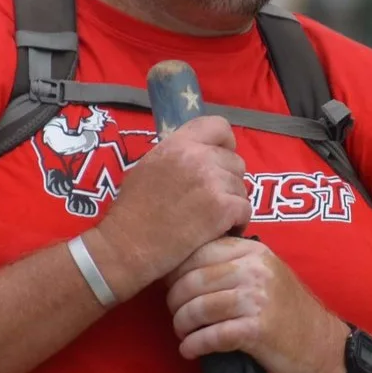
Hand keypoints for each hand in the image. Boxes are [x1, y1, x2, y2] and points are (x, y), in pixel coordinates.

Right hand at [89, 115, 248, 298]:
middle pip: (236, 161)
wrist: (127, 246)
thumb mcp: (148, 168)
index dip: (225, 144)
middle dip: (228, 182)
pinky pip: (245, 210)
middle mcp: (197, 156)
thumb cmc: (131, 212)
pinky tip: (221, 232)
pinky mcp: (222, 208)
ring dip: (232, 204)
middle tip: (211, 201)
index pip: (218, 126)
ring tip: (212, 220)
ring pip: (242, 188)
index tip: (220, 161)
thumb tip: (199, 154)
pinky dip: (237, 223)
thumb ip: (177, 156)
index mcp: (178, 144)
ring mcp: (212, 181)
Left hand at [165, 236, 344, 372]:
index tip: (169, 286)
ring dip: (181, 324)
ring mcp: (257, 300)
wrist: (320, 344)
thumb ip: (229, 262)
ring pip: (198, 308)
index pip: (199, 251)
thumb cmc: (284, 309)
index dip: (176, 270)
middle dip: (174, 301)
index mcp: (253, 251)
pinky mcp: (257, 331)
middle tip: (175, 314)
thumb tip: (176, 264)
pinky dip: (193, 345)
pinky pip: (211, 336)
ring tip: (183, 333)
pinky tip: (189, 350)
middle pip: (193, 280)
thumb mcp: (263, 273)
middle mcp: (255, 270)